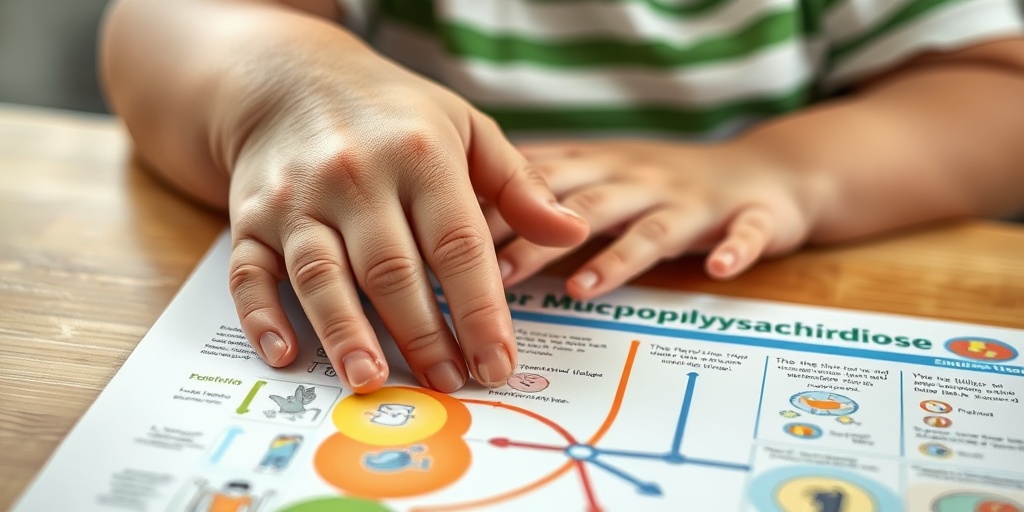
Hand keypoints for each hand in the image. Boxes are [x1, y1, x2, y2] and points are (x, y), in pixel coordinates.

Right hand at [226, 46, 587, 393]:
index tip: (499, 362)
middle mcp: (353, 175)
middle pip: (392, 270)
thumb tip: (573, 232)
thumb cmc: (393, 114)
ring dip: (347, 334)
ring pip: (322, 276)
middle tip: (449, 383)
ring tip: (372, 381)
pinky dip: (263, 317)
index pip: (457, 245)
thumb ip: (518, 184)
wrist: (290, 79)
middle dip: (424, 335)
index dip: (480, 310)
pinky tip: (287, 354)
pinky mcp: (249, 217)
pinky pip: (249, 273)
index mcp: (418, 154)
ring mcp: (295, 198)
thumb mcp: (465, 128)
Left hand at [489, 140, 819, 297]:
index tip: (453, 242)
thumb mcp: (606, 170)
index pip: (543, 184)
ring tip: (581, 288)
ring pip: (654, 227)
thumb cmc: (668, 180)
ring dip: (617, 257)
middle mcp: (645, 180)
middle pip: (585, 208)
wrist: (765, 170)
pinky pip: (745, 233)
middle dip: (538, 240)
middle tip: (494, 278)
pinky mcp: (750, 217)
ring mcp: (696, 200)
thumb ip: (550, 182)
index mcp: (606, 167)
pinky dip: (736, 249)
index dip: (498, 210)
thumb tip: (470, 198)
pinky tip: (720, 269)